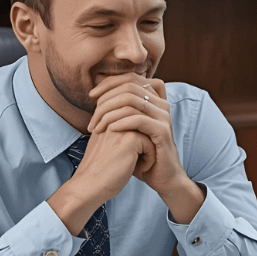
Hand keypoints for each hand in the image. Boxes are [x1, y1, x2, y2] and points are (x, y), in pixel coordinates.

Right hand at [49, 126, 154, 234]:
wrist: (88, 186)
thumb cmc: (99, 172)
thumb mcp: (105, 148)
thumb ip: (116, 137)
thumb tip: (136, 136)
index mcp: (104, 121)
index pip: (131, 125)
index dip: (134, 143)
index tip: (124, 159)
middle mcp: (112, 121)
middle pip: (141, 129)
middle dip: (143, 145)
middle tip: (134, 162)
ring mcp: (121, 128)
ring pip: (148, 136)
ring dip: (148, 152)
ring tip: (137, 165)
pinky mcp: (131, 139)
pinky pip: (151, 145)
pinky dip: (150, 159)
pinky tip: (138, 169)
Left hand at [88, 74, 180, 188]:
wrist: (162, 177)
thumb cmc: (143, 154)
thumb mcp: (129, 129)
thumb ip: (119, 111)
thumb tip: (97, 95)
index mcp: (155, 99)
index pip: (131, 78)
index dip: (109, 83)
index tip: (92, 96)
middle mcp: (162, 104)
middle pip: (130, 86)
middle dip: (106, 99)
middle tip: (92, 118)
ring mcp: (164, 117)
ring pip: (132, 100)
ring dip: (109, 112)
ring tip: (97, 127)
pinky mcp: (163, 132)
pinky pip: (139, 119)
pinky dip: (121, 122)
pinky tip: (110, 130)